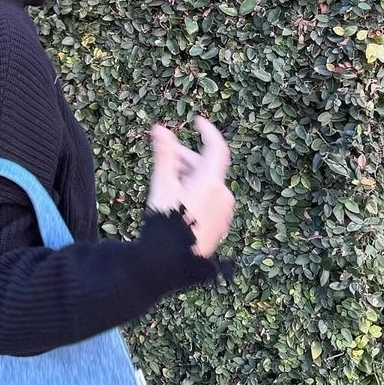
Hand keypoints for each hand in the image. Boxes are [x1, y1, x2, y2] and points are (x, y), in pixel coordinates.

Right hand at [147, 116, 234, 257]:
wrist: (171, 263)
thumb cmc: (167, 222)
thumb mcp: (162, 185)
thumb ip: (164, 155)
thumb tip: (159, 128)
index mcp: (212, 182)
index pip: (216, 147)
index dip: (207, 131)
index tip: (197, 121)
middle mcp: (223, 196)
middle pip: (207, 168)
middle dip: (186, 159)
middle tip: (165, 158)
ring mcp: (224, 213)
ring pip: (208, 186)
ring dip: (190, 178)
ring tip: (167, 184)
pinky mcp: (219, 227)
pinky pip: (210, 203)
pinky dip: (196, 195)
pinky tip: (178, 204)